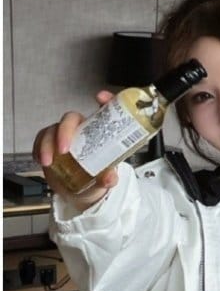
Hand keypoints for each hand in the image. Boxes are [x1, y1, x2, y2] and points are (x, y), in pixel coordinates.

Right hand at [33, 91, 119, 208]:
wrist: (81, 192)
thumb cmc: (97, 178)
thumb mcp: (106, 180)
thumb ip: (109, 178)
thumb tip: (109, 178)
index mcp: (100, 134)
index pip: (105, 112)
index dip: (106, 101)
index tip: (101, 98)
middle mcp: (82, 130)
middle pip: (71, 119)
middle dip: (65, 130)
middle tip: (64, 149)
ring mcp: (65, 136)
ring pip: (53, 129)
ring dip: (47, 143)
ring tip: (47, 162)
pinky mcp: (50, 143)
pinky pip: (41, 139)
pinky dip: (38, 148)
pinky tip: (40, 159)